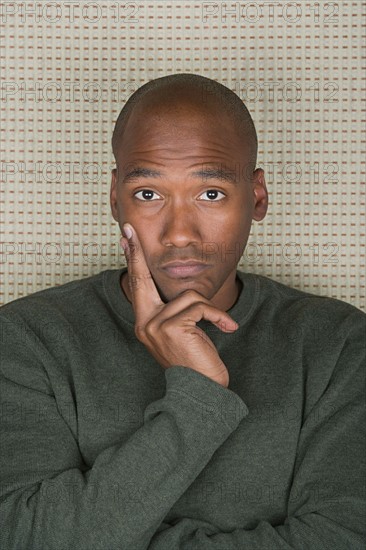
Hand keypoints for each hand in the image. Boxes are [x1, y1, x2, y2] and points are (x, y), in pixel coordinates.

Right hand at [120, 224, 238, 387]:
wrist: (203, 390)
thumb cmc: (196, 360)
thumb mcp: (182, 332)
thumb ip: (175, 311)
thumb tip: (182, 291)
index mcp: (145, 323)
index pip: (139, 286)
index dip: (133, 261)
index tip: (126, 239)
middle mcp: (144, 323)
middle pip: (142, 279)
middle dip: (136, 253)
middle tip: (129, 230)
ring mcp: (154, 325)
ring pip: (188, 296)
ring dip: (210, 310)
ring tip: (220, 326)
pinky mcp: (171, 327)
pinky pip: (200, 306)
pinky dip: (219, 316)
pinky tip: (228, 328)